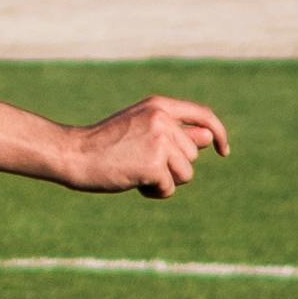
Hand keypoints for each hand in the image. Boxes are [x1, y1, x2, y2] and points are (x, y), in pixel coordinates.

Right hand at [66, 94, 225, 196]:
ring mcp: (159, 141)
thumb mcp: (142, 130)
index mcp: (159, 106)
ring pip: (186, 174)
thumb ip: (175, 132)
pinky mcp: (154, 164)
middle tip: (141, 162)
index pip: (204, 116)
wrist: (75, 154)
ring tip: (136, 171)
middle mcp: (163, 119)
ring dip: (165, 181)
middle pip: (193, 154)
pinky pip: (169, 188)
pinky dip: (155, 192)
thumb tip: (208, 137)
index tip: (222, 151)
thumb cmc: (106, 144)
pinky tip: (134, 183)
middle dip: (174, 167)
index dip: (219, 134)